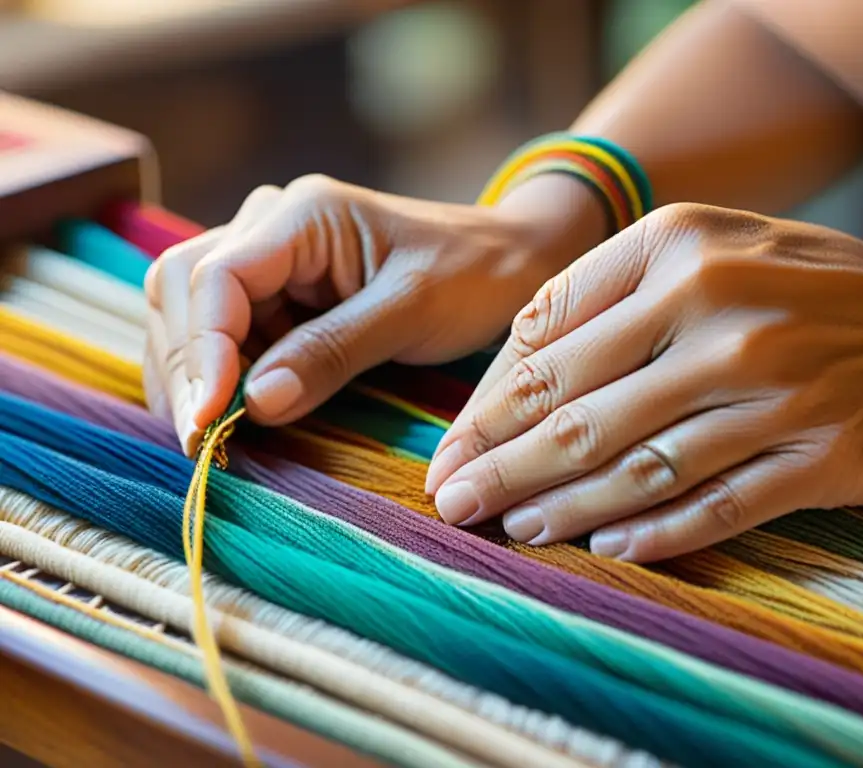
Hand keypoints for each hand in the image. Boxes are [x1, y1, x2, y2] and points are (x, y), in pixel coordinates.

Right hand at [144, 174, 601, 454]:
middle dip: (184, 366)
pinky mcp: (279, 295)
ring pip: (190, 311)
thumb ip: (333, 351)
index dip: (201, 349)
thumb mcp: (410, 312)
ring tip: (208, 435)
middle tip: (200, 441)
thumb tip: (252, 403)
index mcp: (303, 215)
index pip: (216, 277)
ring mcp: (271, 260)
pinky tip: (228, 415)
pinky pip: (226, 331)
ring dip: (191, 373)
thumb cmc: (472, 275)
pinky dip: (217, 375)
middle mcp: (271, 227)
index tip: (207, 418)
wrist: (508, 263)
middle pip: (183, 289)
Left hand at [425, 203, 862, 561]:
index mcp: (680, 244)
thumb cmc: (822, 286)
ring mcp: (770, 388)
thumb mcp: (721, 243)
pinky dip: (650, 534)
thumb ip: (619, 287)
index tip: (453, 445)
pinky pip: (710, 507)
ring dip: (558, 506)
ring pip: (631, 464)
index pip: (548, 334)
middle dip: (498, 462)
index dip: (487, 400)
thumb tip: (519, 355)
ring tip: (510, 528)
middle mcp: (718, 310)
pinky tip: (603, 550)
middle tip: (449, 502)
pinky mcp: (816, 456)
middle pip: (574, 407)